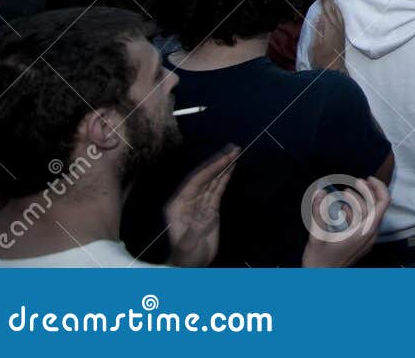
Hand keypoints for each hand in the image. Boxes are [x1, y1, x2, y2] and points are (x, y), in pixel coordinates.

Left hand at [164, 145, 238, 266]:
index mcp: (179, 205)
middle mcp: (188, 200)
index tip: (224, 158)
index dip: (210, 169)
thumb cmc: (185, 256)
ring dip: (223, 167)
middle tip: (233, 149)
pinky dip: (225, 177)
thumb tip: (207, 213)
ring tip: (235, 152)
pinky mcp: (210, 208)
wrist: (190, 267)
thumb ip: (195, 229)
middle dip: (218, 162)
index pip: (196, 182)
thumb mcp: (188, 245)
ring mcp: (200, 203)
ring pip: (212, 181)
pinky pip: (217, 189)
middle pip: (204, 177)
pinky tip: (232, 167)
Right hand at [301, 176, 388, 266]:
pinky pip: (365, 223)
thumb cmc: (319, 261)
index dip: (378, 187)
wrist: (320, 281)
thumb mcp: (317, 235)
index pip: (382, 203)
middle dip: (365, 192)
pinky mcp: (361, 243)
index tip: (366, 178)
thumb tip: (319, 191)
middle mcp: (370, 235)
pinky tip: (342, 209)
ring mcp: (367, 240)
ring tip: (343, 193)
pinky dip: (356, 212)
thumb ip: (319, 212)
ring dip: (359, 201)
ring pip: (370, 214)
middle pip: (377, 206)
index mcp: (364, 231)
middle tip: (351, 183)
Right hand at [309, 0, 347, 71]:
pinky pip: (341, 19)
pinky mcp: (341, 35)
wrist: (334, 69)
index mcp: (329, 29)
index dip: (323, 2)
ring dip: (335, 4)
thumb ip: (318, 30)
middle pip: (333, 11)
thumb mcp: (315, 46)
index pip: (326, 12)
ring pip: (338, 14)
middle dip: (330, 0)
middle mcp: (336, 28)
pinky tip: (337, 11)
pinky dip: (339, 12)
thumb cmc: (321, 59)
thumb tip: (319, 16)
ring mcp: (340, 31)